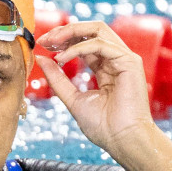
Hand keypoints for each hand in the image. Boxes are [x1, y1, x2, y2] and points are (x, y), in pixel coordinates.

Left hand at [37, 21, 155, 153]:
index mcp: (105, 68)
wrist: (122, 140)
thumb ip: (57, 79)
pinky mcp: (130, 61)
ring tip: (51, 43)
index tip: (42, 45)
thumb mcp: (72, 98)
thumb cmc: (103, 126)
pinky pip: (100, 44)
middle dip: (66, 30)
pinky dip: (78, 48)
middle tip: (45, 39)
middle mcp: (116, 60)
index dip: (63, 40)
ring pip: (98, 30)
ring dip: (71, 33)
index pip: (84, 43)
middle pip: (92, 30)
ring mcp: (124, 59)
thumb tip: (41, 58)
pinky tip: (62, 58)